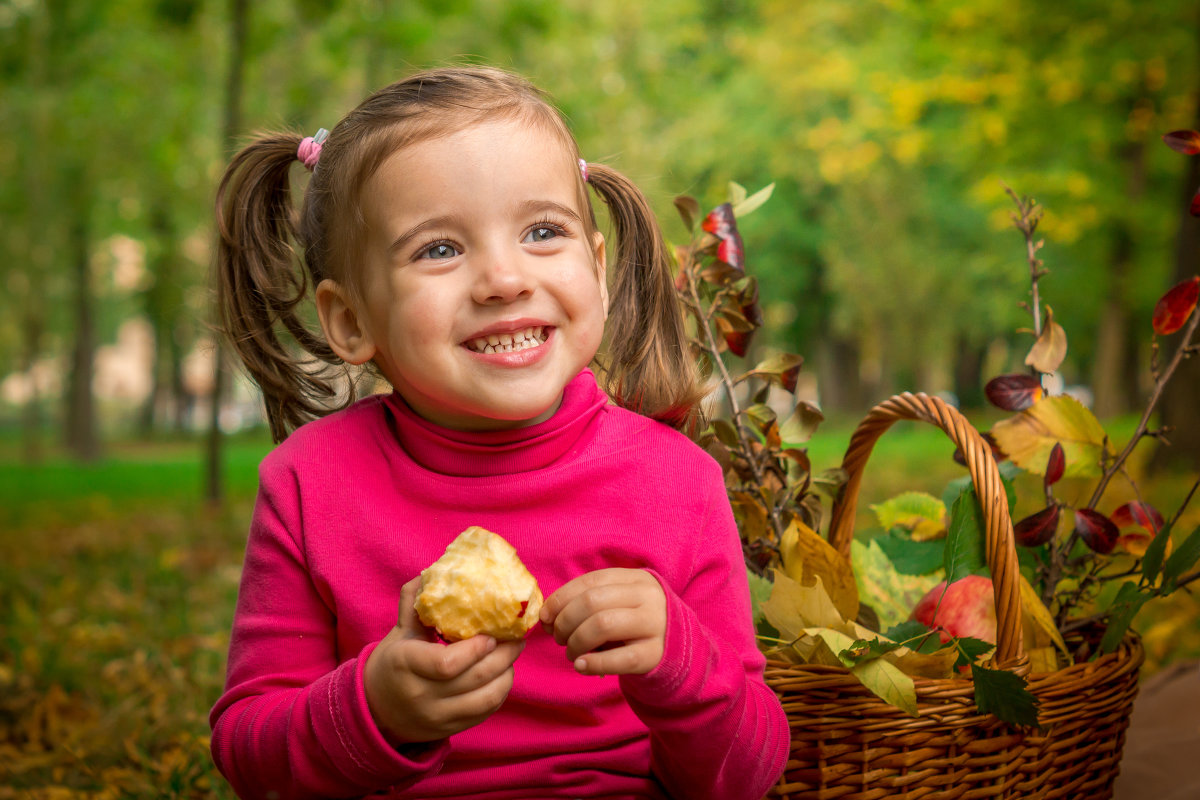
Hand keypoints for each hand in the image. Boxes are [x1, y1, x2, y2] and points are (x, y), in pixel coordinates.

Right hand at [364, 577, 523, 744]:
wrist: (377, 710)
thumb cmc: (393, 662)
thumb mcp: (398, 631)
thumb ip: (413, 602)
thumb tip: (431, 573)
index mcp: (406, 665)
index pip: (447, 664)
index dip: (476, 649)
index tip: (491, 634)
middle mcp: (421, 695)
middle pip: (475, 678)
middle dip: (503, 656)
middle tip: (517, 638)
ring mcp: (436, 716)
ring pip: (485, 699)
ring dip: (506, 674)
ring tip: (512, 655)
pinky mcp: (449, 729)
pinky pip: (485, 713)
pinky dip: (500, 692)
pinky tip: (503, 674)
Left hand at [539, 568, 665, 676]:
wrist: (680, 648)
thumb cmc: (636, 623)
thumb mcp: (619, 604)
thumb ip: (586, 604)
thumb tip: (545, 617)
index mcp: (635, 579)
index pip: (590, 581)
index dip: (561, 598)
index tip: (544, 616)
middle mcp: (648, 597)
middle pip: (592, 602)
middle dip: (565, 621)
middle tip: (558, 637)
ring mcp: (655, 625)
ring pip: (603, 625)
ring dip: (576, 641)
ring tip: (571, 652)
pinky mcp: (656, 654)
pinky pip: (619, 659)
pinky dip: (593, 663)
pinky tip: (581, 666)